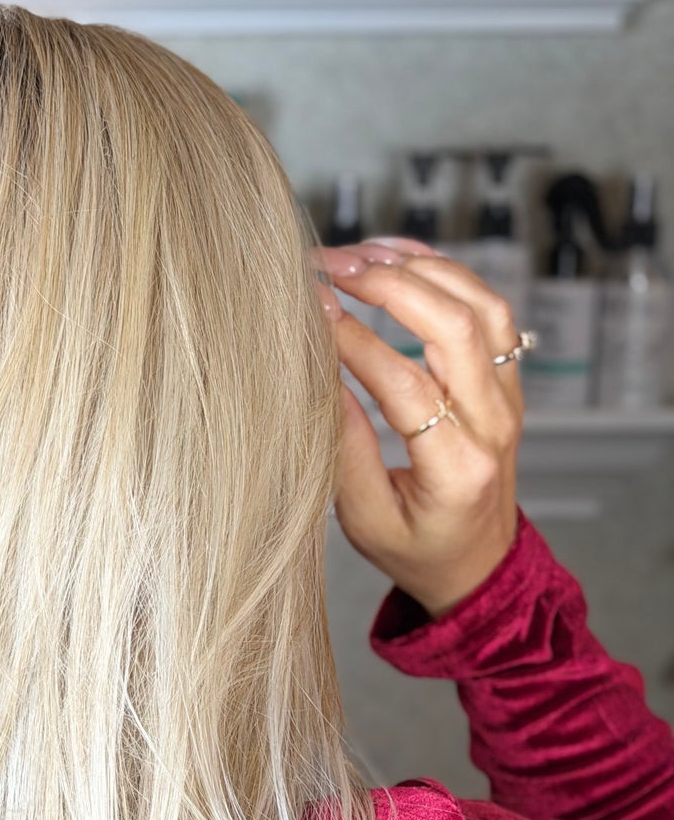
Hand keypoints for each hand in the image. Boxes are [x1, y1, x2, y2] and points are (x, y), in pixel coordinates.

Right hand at [310, 237, 523, 618]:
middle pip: (456, 327)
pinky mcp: (505, 380)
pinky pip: (489, 310)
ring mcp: (507, 397)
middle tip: (333, 268)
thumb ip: (345, 449)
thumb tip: (319, 374)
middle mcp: (493, 425)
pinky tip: (400, 257)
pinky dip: (446, 272)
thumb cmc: (417, 549)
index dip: (355, 343)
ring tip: (362, 255)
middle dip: (390, 285)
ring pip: (481, 305)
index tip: (313, 314)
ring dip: (421, 268)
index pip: (407, 385)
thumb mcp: (366, 520)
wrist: (476, 564)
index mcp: (458, 469)